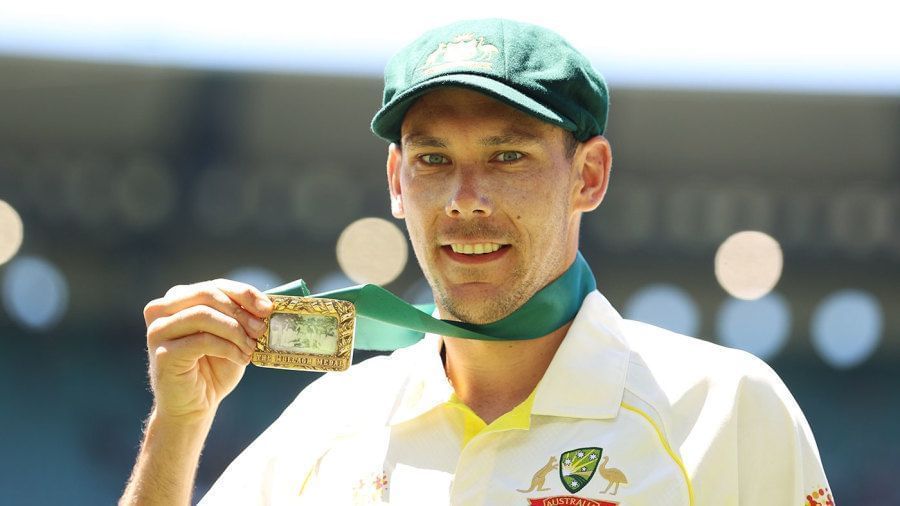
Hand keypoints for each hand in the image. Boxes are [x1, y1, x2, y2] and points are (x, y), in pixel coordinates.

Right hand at [143, 279, 273, 420]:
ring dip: (235, 330)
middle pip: (207, 295)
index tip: (268, 308)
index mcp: (178, 299)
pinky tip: (241, 358)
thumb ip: (241, 316)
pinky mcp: (163, 352)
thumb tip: (267, 303)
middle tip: (261, 329)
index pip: (215, 286)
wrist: (194, 406)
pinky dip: (228, 348)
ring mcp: (158, 331)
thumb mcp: (232, 336)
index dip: (244, 293)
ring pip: (203, 315)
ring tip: (251, 347)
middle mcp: (161, 310)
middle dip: (240, 311)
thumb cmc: (214, 368)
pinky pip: (202, 340)